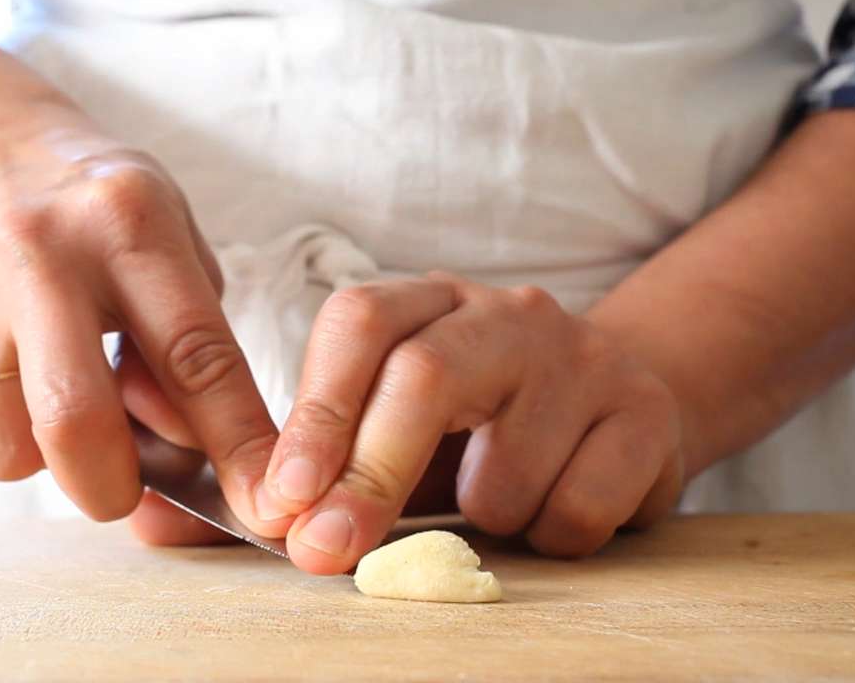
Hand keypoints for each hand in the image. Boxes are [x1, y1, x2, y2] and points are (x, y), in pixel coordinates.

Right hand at [0, 103, 277, 524]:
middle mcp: (42, 253)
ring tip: (59, 403)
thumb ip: (190, 341)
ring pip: (7, 446)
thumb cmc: (94, 204)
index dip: (235, 442)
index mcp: (128, 224)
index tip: (263, 500)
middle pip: (76, 420)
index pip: (195, 357)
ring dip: (45, 459)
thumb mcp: (170, 238)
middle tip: (122, 488)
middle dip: (110, 488)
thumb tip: (189, 448)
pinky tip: (13, 377)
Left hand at [250, 273, 683, 573]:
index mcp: (428, 304)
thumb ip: (308, 477)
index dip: (316, 415)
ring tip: (494, 503)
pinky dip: (550, 537)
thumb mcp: (392, 435)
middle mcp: (506, 313)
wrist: (615, 416)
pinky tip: (555, 510)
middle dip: (369, 476)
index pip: (360, 325)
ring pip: (504, 470)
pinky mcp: (645, 413)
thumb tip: (209, 523)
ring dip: (480, 519)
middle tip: (328, 550)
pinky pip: (577, 509)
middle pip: (423, 377)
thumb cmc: (478, 434)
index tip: (282, 499)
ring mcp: (583, 356)